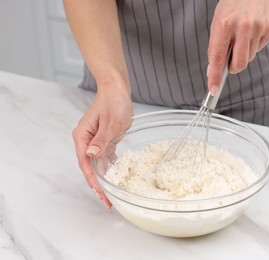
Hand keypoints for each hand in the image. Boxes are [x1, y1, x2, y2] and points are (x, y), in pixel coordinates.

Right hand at [72, 84, 132, 207]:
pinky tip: (114, 180)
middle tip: (107, 201)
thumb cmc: (113, 102)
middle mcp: (86, 141)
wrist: (117, 90)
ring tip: (110, 196)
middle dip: (97, 185)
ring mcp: (94, 142)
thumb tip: (92, 154)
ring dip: (103, 180)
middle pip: (89, 167)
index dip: (92, 180)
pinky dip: (109, 170)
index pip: (85, 163)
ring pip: (97, 165)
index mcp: (82, 136)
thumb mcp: (110, 122)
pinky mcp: (104, 141)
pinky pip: (105, 159)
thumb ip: (101, 139)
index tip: (100, 192)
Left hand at [207, 0, 268, 93]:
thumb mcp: (217, 22)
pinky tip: (251, 32)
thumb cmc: (232, 5)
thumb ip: (215, 47)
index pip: (218, 58)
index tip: (214, 89)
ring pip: (249, 57)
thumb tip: (213, 70)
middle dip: (233, 67)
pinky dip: (253, 45)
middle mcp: (243, 26)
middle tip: (230, 60)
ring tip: (241, 36)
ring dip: (243, 53)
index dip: (215, 76)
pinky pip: (259, 49)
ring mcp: (259, 27)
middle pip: (239, 64)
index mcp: (225, 24)